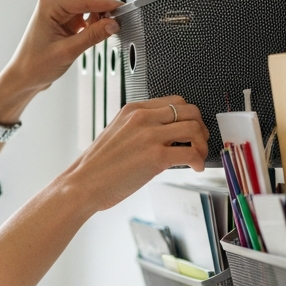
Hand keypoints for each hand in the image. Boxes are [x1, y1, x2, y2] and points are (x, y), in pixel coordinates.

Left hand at [0, 0, 120, 124]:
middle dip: (104, 7)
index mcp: (50, 6)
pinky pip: (86, 14)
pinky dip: (94, 22)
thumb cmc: (35, 66)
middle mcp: (54, 4)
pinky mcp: (64, 20)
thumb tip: (113, 24)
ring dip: (99, 15)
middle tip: (114, 24)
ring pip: (90, 3)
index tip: (123, 9)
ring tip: (100, 34)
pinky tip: (93, 34)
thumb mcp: (67, 52)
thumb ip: (92, 36)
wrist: (24, 77)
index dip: (107, 4)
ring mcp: (59, 11)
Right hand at [67, 96, 207, 211]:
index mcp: (133, 110)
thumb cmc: (98, 167)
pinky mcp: (155, 157)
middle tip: (199, 142)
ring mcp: (150, 136)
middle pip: (189, 111)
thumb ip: (139, 128)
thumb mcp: (117, 133)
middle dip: (200, 127)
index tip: (191, 128)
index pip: (174, 101)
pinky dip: (199, 160)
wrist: (83, 184)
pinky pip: (190, 152)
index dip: (189, 116)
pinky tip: (195, 168)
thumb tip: (165, 135)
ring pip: (194, 129)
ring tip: (199, 157)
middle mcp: (142, 118)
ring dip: (202, 144)